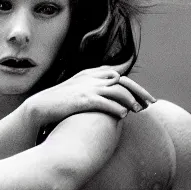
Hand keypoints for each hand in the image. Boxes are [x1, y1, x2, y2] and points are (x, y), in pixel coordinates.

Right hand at [24, 65, 156, 126]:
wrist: (39, 108)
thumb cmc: (58, 104)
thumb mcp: (76, 92)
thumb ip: (91, 90)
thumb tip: (107, 99)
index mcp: (90, 74)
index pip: (118, 75)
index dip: (133, 86)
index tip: (143, 97)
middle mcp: (91, 78)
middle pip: (123, 81)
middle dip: (139, 91)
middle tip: (151, 103)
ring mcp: (87, 88)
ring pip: (117, 90)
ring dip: (131, 100)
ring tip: (139, 110)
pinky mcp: (83, 99)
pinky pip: (105, 102)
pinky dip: (117, 108)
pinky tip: (124, 115)